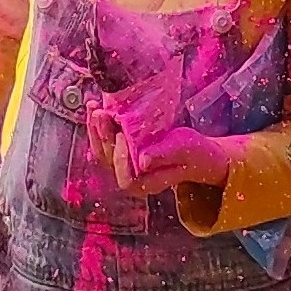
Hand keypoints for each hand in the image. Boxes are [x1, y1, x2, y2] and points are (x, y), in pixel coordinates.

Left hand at [96, 77, 242, 195]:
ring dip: (96, 128)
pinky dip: (101, 125)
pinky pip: (106, 141)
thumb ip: (163, 155)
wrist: (196, 153)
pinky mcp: (123, 152)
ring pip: (103, 150)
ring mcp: (124, 165)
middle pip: (108, 161)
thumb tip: (142, 161)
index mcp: (145, 184)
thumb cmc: (193, 153)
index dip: (120, 158)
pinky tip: (97, 107)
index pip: (125, 178)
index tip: (121, 134)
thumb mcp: (182, 149)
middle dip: (102, 136)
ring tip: (93, 106)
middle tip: (100, 113)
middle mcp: (130, 178)